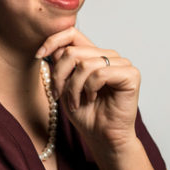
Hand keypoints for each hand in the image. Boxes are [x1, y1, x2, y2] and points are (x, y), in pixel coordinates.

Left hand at [36, 27, 140, 152]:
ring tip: (76, 101)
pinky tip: (92, 99)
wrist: (101, 136)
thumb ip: (61, 64)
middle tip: (59, 94)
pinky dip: (90, 89)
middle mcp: (108, 55)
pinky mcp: (131, 74)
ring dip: (74, 87)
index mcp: (93, 54)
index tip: (38, 56)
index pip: (72, 33)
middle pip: (73, 51)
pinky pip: (100, 73)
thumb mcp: (64, 85)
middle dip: (59, 75)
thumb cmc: (85, 113)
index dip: (52, 40)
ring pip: (85, 64)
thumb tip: (51, 48)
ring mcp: (121, 63)